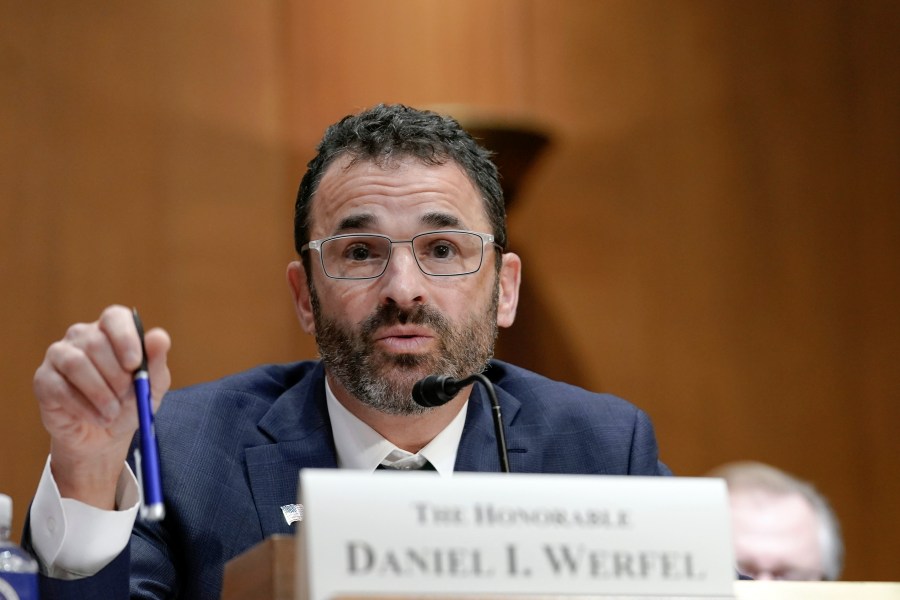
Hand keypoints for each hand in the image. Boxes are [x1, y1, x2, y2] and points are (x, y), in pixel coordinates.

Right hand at [33, 305, 170, 508]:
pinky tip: (98, 418)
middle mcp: (82, 336)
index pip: (115, 317)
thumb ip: (156, 361)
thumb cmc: (130, 403)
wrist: (105, 436)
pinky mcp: (44, 379)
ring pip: (76, 363)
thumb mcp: (152, 385)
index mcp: (112, 331)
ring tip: (113, 413)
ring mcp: (59, 355)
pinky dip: (83, 407)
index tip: (134, 364)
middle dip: (116, 375)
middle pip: (96, 343)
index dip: (125, 337)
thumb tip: (159, 337)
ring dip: (99, 393)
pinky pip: (59, 388)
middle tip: (125, 397)